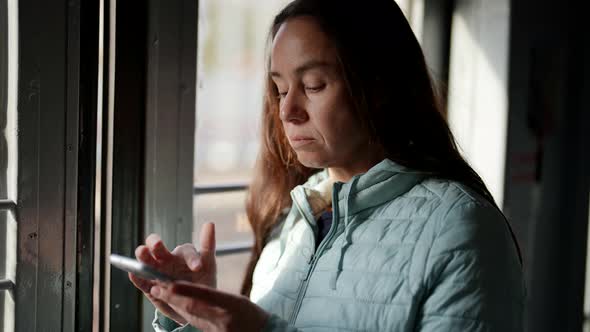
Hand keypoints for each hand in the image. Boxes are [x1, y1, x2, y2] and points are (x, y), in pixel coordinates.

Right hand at [129, 222, 216, 324]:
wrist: (195, 306)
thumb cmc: (201, 281)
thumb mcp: (208, 264)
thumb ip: (208, 244)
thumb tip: (209, 223)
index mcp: (182, 254)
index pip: (185, 250)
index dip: (191, 258)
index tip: (197, 268)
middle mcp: (167, 260)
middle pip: (157, 247)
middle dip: (155, 243)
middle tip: (157, 245)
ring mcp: (156, 273)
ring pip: (146, 261)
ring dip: (143, 256)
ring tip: (142, 252)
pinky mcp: (149, 287)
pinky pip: (141, 281)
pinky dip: (136, 276)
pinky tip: (133, 273)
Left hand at [150, 281, 269, 331]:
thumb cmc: (251, 315)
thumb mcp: (239, 300)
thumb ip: (216, 296)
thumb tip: (190, 290)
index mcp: (233, 306)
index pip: (206, 296)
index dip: (187, 290)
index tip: (170, 283)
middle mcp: (222, 320)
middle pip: (193, 307)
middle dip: (172, 297)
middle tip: (156, 286)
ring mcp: (215, 329)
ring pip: (189, 315)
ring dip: (172, 303)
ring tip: (159, 292)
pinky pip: (192, 322)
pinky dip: (180, 312)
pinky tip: (171, 304)